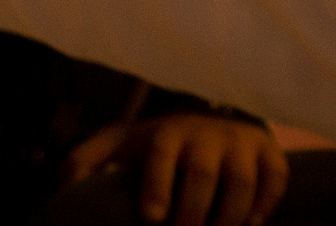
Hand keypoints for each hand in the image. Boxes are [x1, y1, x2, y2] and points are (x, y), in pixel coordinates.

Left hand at [66, 116, 287, 225]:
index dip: (157, 184)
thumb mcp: (124, 142)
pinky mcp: (269, 153)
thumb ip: (90, 158)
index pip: (160, 153)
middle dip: (193, 209)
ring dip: (230, 214)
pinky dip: (266, 203)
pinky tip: (251, 224)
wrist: (213, 122)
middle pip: (200, 172)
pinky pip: (274, 179)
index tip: (152, 217)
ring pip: (240, 180)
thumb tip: (62, 183)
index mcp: (165, 131)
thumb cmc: (161, 142)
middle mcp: (203, 133)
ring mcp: (239, 142)